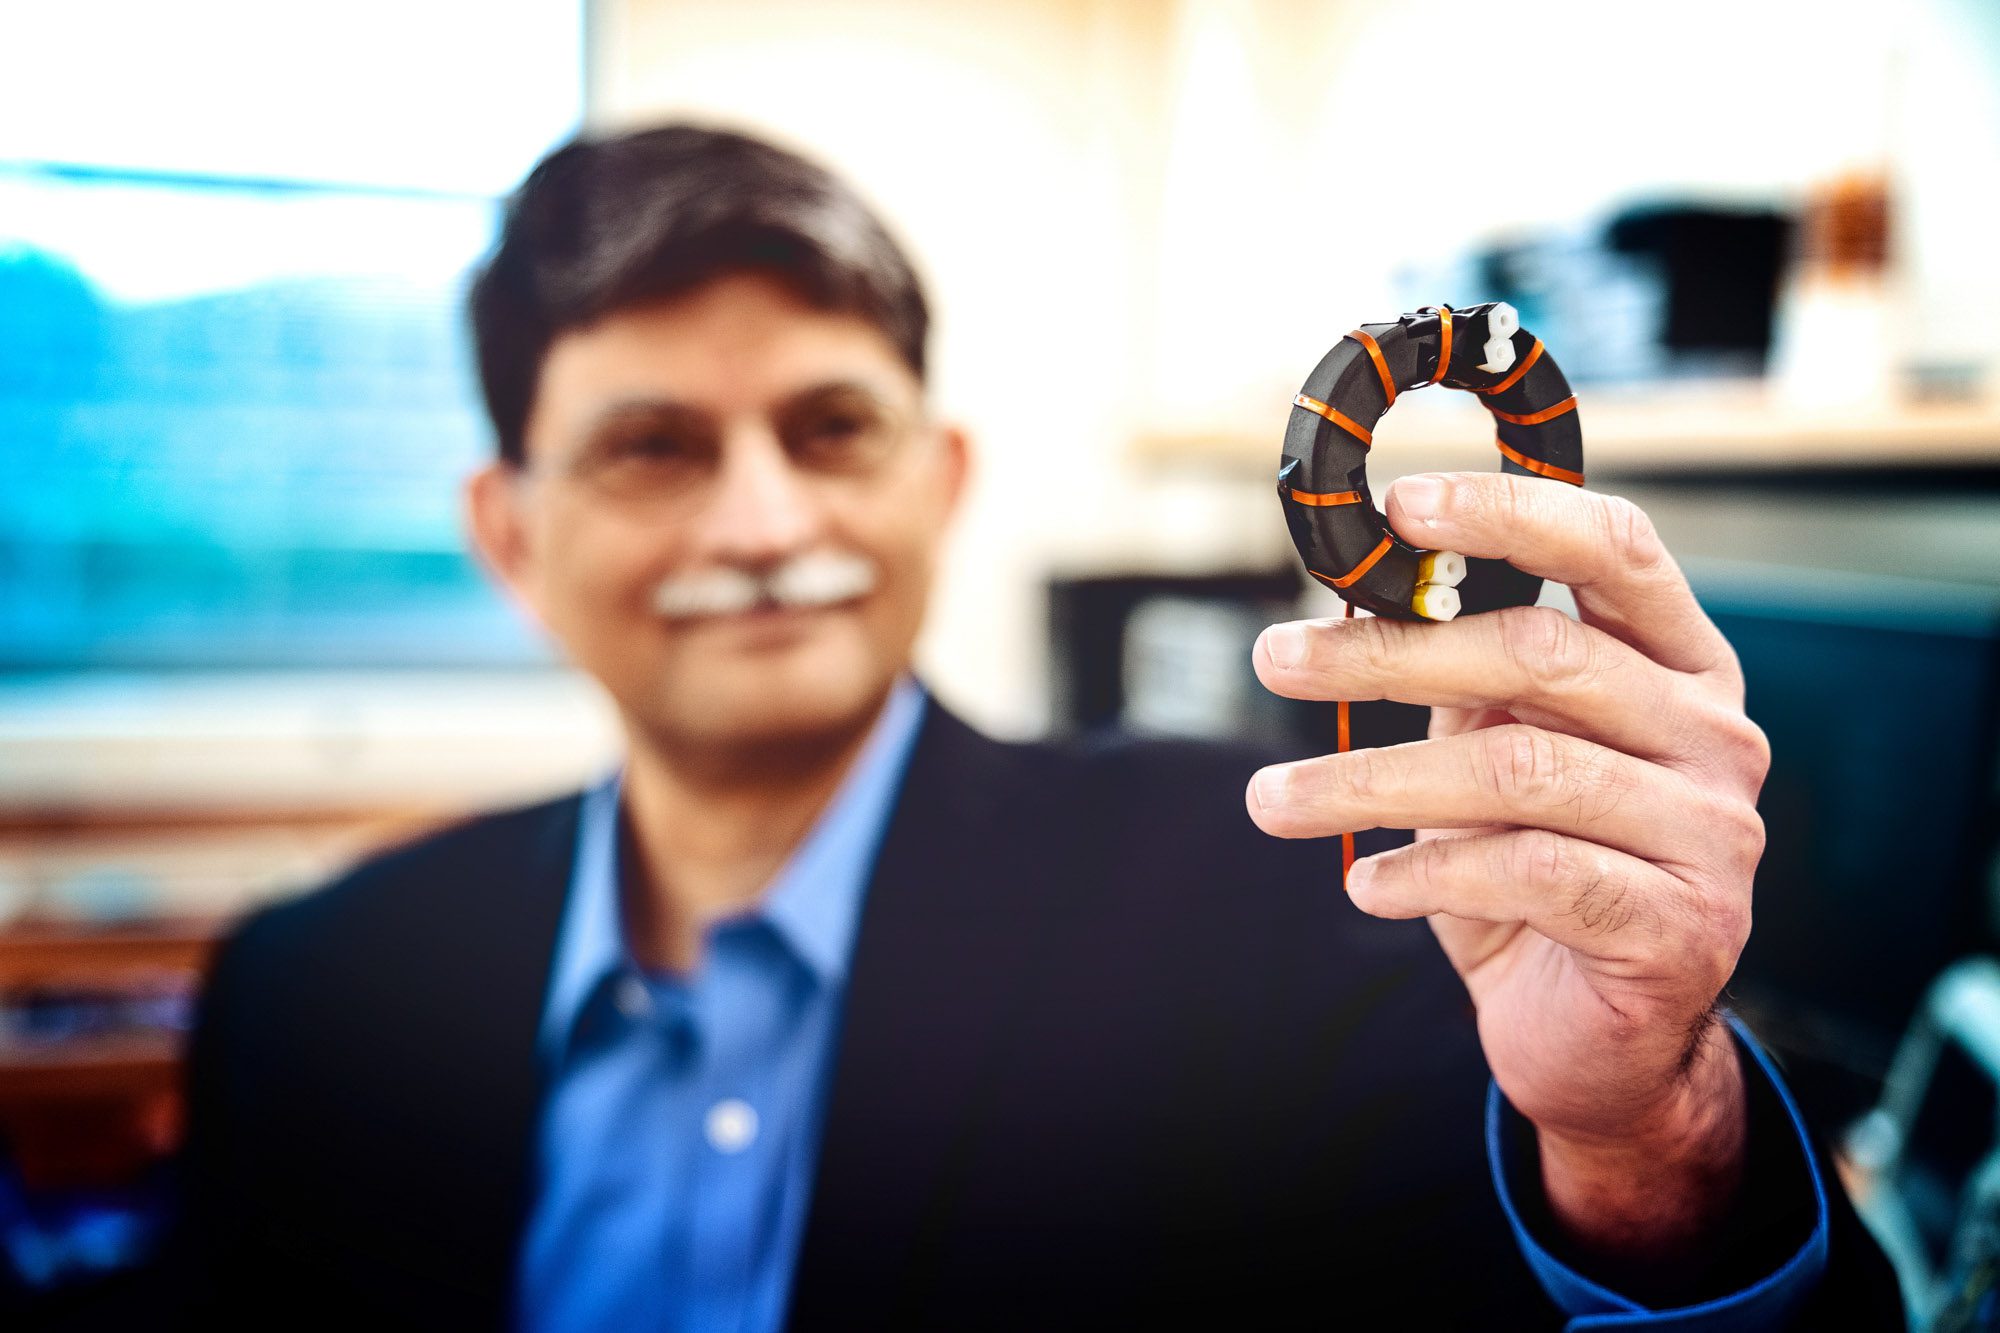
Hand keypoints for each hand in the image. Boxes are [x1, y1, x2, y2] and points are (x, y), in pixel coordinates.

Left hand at [1245, 472, 1767, 1260]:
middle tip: (1275, 659)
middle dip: (1387, 652)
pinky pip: (1531, 872)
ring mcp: (1711, 832)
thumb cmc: (1541, 873)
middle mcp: (1714, 735)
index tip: (1399, 506)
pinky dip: (1427, 873)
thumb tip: (1346, 607)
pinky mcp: (1679, 924)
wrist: (1605, 1039)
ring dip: (1370, 780)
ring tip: (1274, 799)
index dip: (1509, 514)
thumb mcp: (1500, 756)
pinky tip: (1365, 885)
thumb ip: (1463, 683)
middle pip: (1539, 655)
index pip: (1616, 550)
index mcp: (1681, 666)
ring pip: (1516, 769)